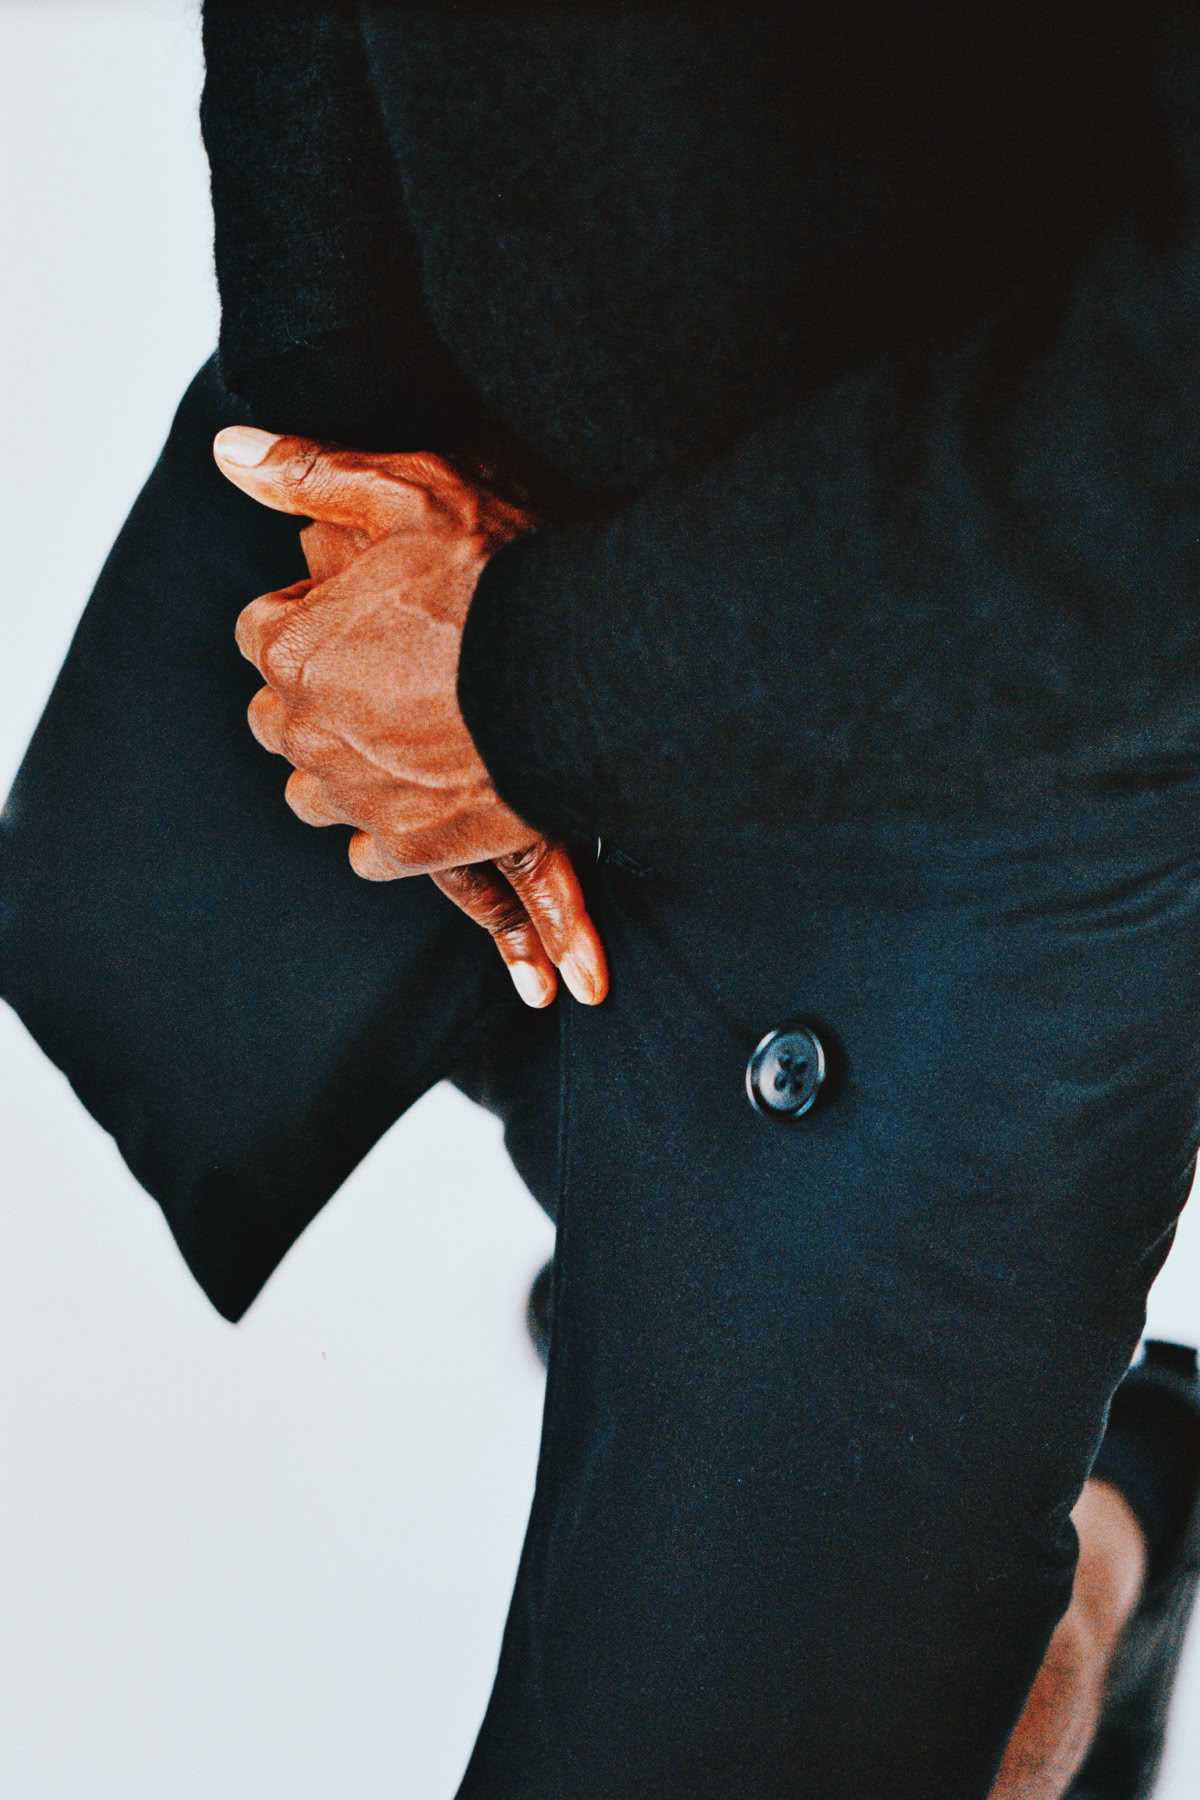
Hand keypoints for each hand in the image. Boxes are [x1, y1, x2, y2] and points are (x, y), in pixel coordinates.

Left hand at [213, 426, 606, 1006]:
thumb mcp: (411, 492)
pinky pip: (368, 851)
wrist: (595, 670)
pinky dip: (389, 829)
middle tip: (394, 667)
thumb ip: (311, 473)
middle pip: (279, 717)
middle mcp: (310, 732)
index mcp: (293, 647)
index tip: (371, 608)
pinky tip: (430, 791)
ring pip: (316, 789)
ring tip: (411, 731)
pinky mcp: (415, 846)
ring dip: (345, 764)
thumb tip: (227, 450)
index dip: (315, 612)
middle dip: (319, 693)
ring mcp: (360, 796)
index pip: (262, 630)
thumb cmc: (503, 575)